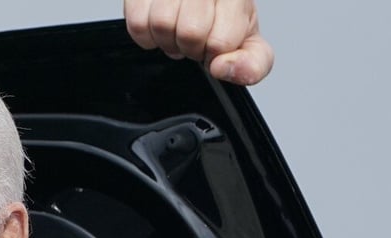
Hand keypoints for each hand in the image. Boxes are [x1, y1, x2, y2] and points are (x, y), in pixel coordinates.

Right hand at [124, 0, 273, 84]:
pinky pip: (138, 25)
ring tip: (175, 31)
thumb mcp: (246, 40)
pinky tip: (158, 26)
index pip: (220, 41)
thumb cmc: (222, 15)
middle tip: (192, 39)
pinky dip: (145, 35)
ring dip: (166, 40)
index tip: (212, 43)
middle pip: (189, 33)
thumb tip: (224, 69)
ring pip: (161, 24)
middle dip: (189, 47)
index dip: (213, 52)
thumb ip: (253, 64)